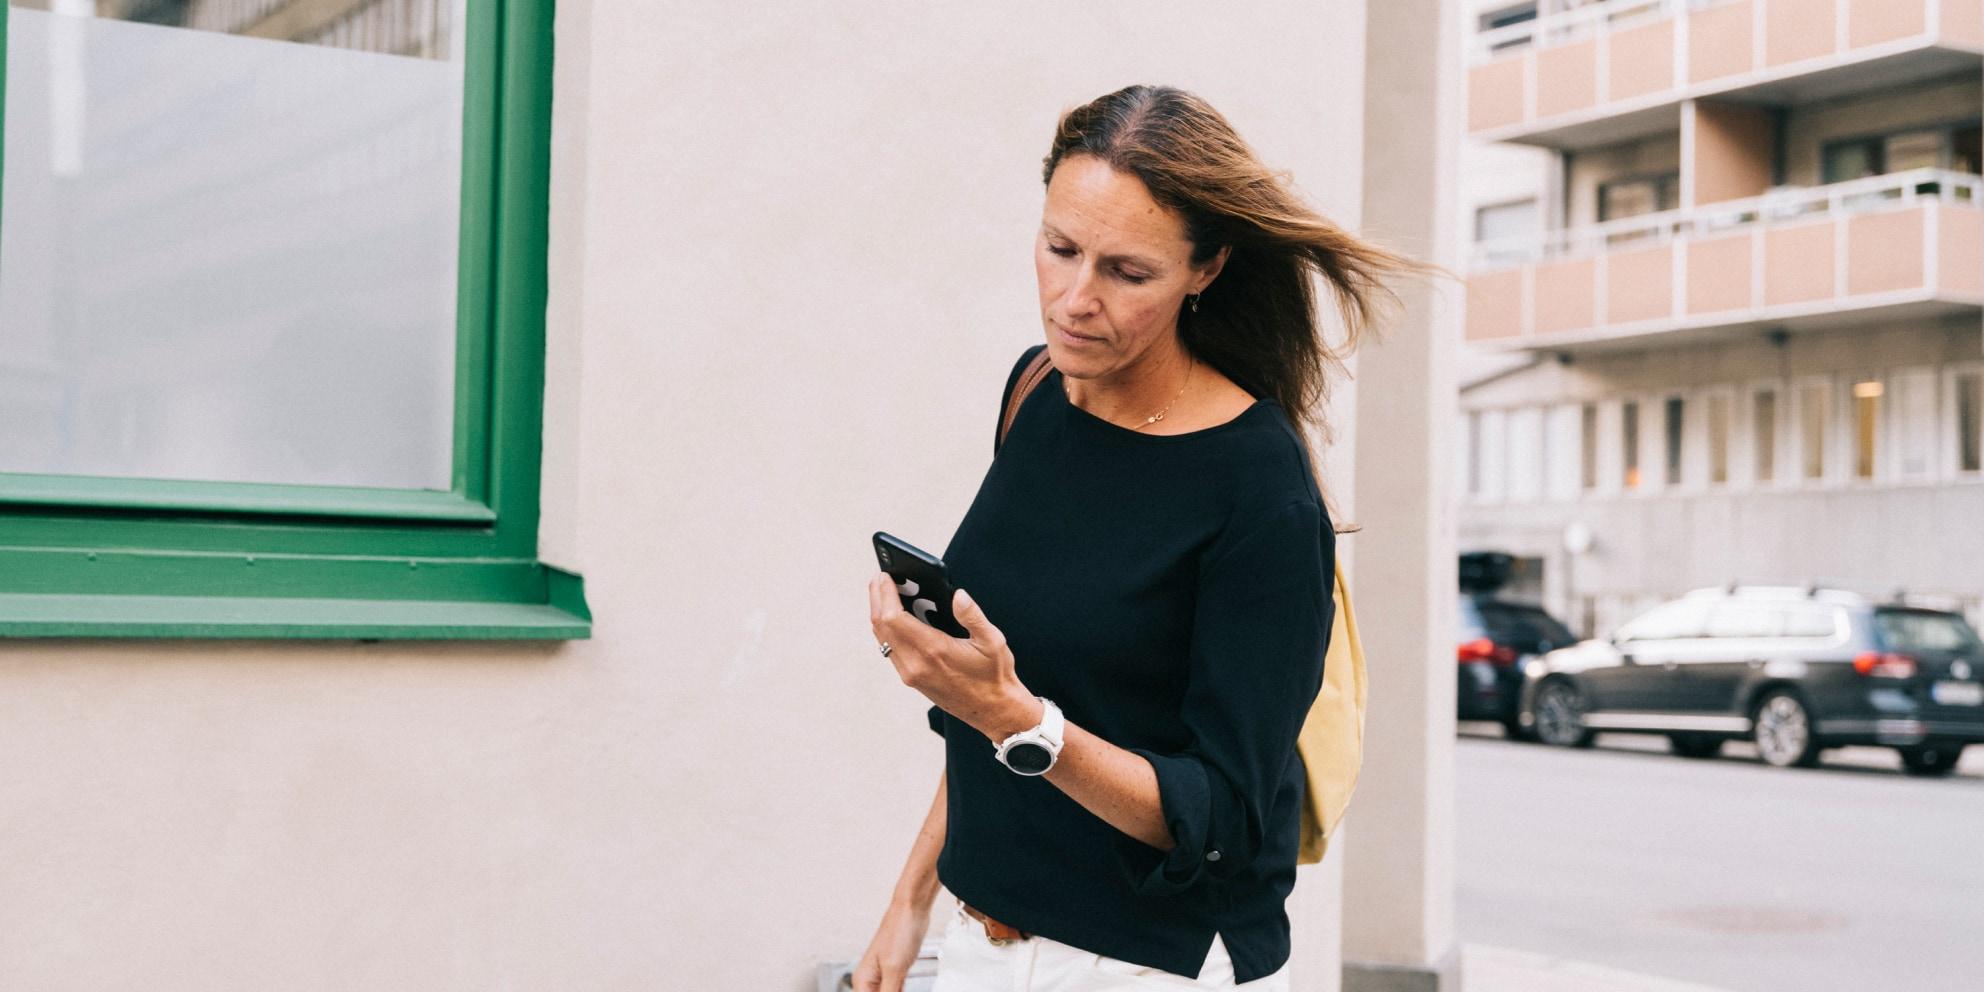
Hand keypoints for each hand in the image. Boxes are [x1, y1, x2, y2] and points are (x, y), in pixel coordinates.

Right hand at [850, 902, 930, 991]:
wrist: (912, 909)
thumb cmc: (900, 932)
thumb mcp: (895, 970)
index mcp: (863, 981)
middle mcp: (869, 980)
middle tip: (901, 986)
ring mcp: (883, 975)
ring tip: (904, 984)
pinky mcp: (897, 971)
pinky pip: (897, 991)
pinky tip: (906, 987)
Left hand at [867, 571, 1037, 740]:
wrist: (994, 711)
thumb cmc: (994, 676)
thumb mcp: (992, 641)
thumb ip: (973, 616)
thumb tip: (958, 595)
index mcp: (933, 651)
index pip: (893, 618)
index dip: (885, 594)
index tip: (884, 576)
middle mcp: (915, 664)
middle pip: (881, 626)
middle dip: (877, 598)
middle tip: (880, 578)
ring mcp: (910, 674)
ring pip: (882, 638)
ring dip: (879, 613)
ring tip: (885, 592)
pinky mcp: (911, 679)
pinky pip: (889, 649)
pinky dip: (887, 629)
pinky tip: (895, 616)